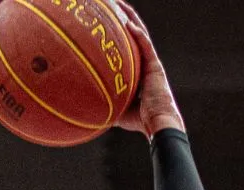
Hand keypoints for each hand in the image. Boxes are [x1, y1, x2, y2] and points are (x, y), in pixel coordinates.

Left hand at [109, 1, 183, 136]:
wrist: (158, 123)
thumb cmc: (140, 120)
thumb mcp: (117, 108)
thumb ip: (105, 102)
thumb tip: (84, 105)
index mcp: (138, 70)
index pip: (127, 46)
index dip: (118, 33)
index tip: (106, 22)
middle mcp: (145, 63)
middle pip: (133, 34)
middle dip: (123, 18)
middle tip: (111, 5)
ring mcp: (151, 63)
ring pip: (140, 35)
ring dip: (130, 18)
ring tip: (119, 5)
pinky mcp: (156, 67)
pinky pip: (146, 46)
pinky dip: (137, 34)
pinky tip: (127, 22)